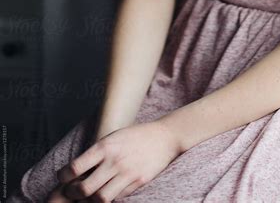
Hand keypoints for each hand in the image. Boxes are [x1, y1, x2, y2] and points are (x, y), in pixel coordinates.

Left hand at [55, 119, 181, 200]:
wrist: (164, 136)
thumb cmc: (135, 136)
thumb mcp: (113, 137)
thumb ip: (97, 152)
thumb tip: (77, 170)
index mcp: (105, 145)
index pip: (75, 167)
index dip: (63, 176)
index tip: (62, 178)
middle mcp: (114, 160)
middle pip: (84, 188)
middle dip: (73, 194)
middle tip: (71, 192)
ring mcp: (127, 173)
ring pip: (100, 198)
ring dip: (90, 200)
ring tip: (87, 196)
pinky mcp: (138, 182)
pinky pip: (117, 198)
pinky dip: (109, 199)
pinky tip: (106, 193)